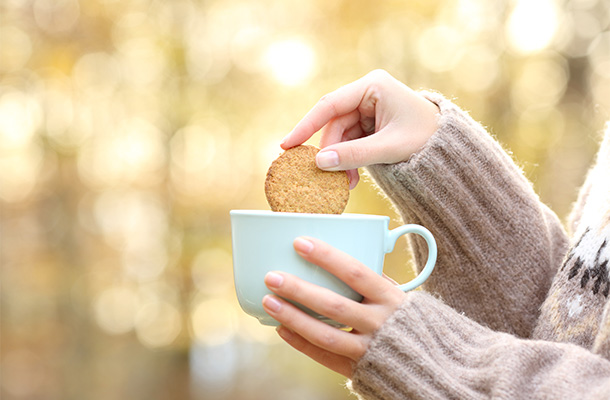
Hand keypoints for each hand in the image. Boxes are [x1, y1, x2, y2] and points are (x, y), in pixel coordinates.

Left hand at [262, 236, 405, 377]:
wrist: (432, 368)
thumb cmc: (411, 324)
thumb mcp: (401, 298)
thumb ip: (375, 282)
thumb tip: (341, 257)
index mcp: (391, 298)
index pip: (355, 271)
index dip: (326, 257)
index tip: (299, 243)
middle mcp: (380, 323)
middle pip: (333, 305)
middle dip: (299, 289)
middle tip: (272, 276)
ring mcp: (369, 349)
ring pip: (324, 334)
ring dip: (293, 317)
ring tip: (268, 301)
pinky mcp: (359, 369)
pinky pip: (324, 356)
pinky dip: (300, 342)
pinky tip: (281, 328)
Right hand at [281, 69, 438, 188]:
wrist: (450, 149)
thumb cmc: (427, 141)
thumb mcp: (389, 149)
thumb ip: (353, 155)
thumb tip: (319, 162)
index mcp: (373, 86)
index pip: (330, 105)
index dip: (306, 126)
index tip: (287, 145)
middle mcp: (367, 93)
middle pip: (334, 123)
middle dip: (329, 152)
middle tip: (323, 176)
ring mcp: (368, 108)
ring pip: (340, 136)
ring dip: (339, 160)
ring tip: (344, 183)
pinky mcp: (371, 124)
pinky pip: (350, 142)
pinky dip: (348, 160)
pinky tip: (351, 178)